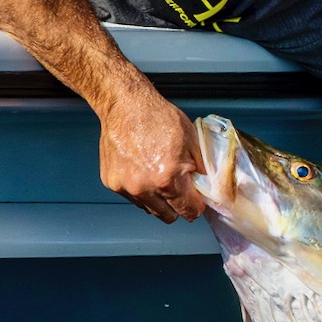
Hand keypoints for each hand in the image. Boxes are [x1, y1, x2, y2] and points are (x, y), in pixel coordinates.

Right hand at [98, 89, 204, 222]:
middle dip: (178, 205)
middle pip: (169, 216)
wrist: (125, 105)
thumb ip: (203, 171)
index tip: (197, 199)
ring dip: (159, 200)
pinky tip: (144, 170)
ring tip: (160, 175)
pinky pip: (133, 198)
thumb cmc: (159, 118)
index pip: (189, 211)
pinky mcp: (112, 183)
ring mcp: (125, 187)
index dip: (197, 206)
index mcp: (167, 179)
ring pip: (150, 209)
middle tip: (180, 188)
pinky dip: (141, 190)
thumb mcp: (193, 142)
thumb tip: (210, 189)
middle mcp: (144, 188)